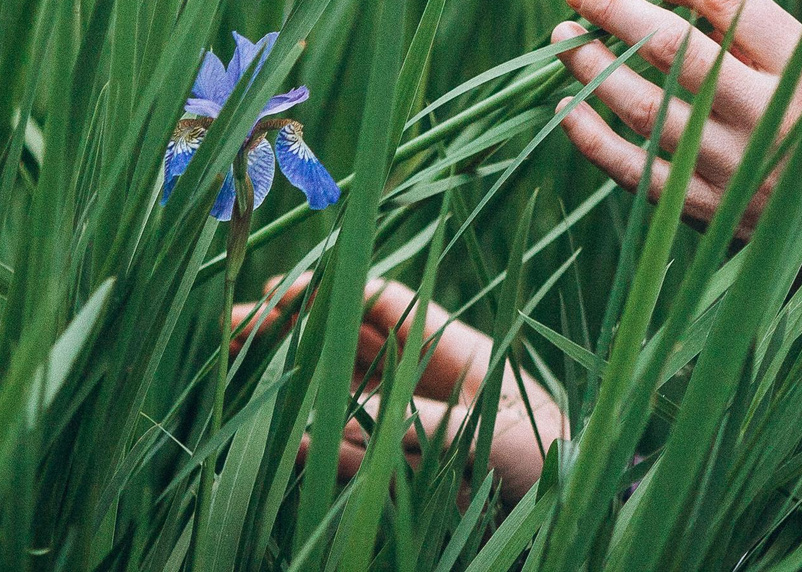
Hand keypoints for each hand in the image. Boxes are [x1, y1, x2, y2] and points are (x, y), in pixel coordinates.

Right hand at [231, 275, 563, 507]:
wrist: (566, 512)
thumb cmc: (549, 457)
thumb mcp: (495, 431)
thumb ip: (425, 422)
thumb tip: (356, 414)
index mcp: (453, 349)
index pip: (382, 305)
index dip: (332, 289)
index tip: (279, 292)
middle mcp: (423, 380)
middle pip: (348, 344)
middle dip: (295, 331)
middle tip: (234, 327)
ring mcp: (408, 425)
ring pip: (338, 397)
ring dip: (294, 386)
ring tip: (241, 375)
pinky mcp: (401, 475)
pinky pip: (350, 457)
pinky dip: (318, 450)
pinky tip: (286, 442)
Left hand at [552, 0, 801, 233]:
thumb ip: (760, 36)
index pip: (731, 4)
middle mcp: (765, 114)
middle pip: (676, 49)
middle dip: (617, 11)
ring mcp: (732, 166)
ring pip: (644, 106)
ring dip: (594, 67)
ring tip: (563, 38)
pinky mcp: (708, 210)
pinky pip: (635, 169)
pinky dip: (594, 138)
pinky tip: (567, 109)